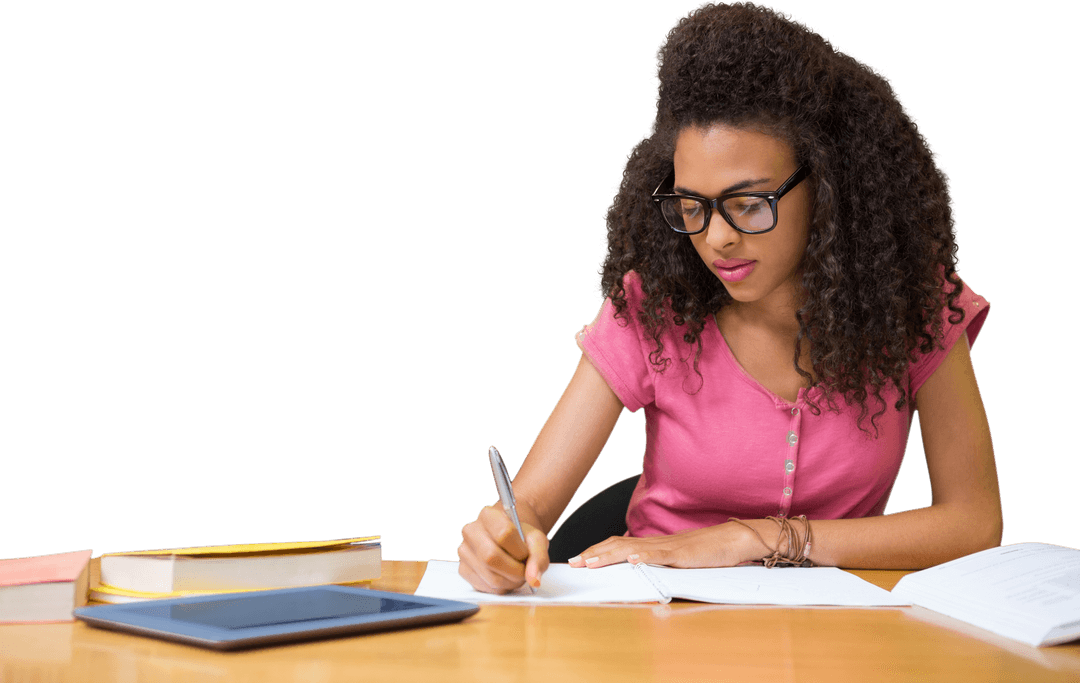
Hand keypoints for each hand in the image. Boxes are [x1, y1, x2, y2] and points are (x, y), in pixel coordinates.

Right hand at [458, 504, 549, 593]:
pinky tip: (505, 577)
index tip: (526, 554)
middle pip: (491, 558)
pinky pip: (485, 587)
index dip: (519, 550)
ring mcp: (464, 551)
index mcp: (488, 515)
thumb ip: (538, 557)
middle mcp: (471, 531)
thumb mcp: (536, 540)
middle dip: (515, 571)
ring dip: (510, 582)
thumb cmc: (521, 537)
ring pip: (490, 577)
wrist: (508, 538)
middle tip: (524, 571)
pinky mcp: (463, 569)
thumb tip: (533, 579)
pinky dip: (501, 587)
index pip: (504, 534)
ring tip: (516, 573)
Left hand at [566, 522, 760, 568]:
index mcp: (652, 545)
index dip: (597, 551)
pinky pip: (661, 555)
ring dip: (609, 555)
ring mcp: (667, 548)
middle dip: (593, 554)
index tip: (578, 560)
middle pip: (618, 545)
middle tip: (573, 563)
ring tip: (591, 562)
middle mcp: (655, 543)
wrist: (732, 539)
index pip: (618, 545)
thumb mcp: (675, 559)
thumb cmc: (705, 551)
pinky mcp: (682, 554)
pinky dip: (644, 557)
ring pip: (632, 549)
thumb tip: (637, 568)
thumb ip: (656, 562)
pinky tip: (632, 560)